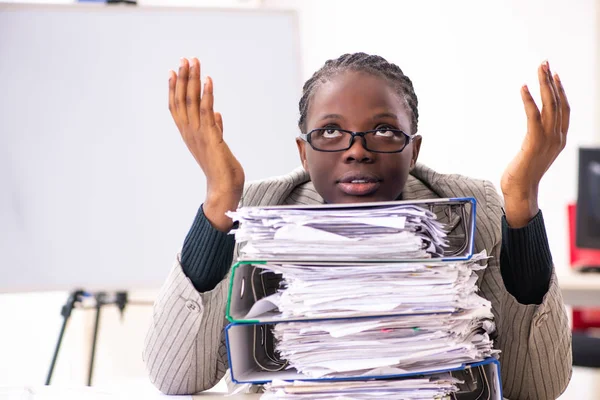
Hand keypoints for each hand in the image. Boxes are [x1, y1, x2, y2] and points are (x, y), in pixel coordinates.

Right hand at [169, 58, 244, 230]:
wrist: (223, 189)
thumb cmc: (221, 170)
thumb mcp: (217, 145)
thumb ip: (215, 128)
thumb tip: (216, 115)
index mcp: (189, 134)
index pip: (176, 107)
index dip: (173, 88)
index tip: (173, 71)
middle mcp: (189, 133)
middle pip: (182, 100)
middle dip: (182, 78)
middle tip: (184, 59)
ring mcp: (198, 134)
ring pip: (192, 102)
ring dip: (193, 80)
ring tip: (194, 62)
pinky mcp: (210, 137)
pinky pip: (207, 111)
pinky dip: (207, 94)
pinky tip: (208, 80)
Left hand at [500, 61, 569, 227]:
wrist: (520, 192)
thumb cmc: (522, 175)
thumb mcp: (534, 153)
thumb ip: (537, 139)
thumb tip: (533, 129)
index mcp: (559, 139)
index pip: (564, 109)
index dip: (560, 91)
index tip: (553, 75)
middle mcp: (557, 137)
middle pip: (558, 102)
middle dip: (551, 81)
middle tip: (545, 63)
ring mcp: (548, 140)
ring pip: (549, 105)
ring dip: (544, 84)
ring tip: (539, 68)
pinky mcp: (534, 142)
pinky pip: (533, 116)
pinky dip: (529, 100)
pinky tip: (523, 87)